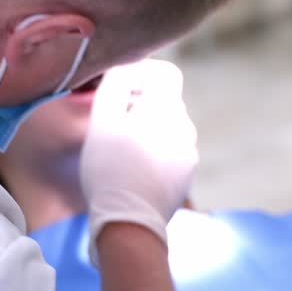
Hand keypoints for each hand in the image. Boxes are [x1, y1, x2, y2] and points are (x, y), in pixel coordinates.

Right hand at [80, 59, 196, 264]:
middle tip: (113, 124)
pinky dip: (154, 150)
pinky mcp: (185, 174)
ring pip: (167, 125)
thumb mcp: (103, 121)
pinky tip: (133, 169)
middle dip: (140, 104)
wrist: (129, 223)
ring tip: (121, 150)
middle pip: (165, 100)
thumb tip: (127, 67)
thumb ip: (115, 84)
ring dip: (147, 128)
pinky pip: (170, 149)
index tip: (121, 91)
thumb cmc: (110, 170)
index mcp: (167, 110)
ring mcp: (188, 153)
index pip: (166, 72)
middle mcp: (185, 127)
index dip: (143, 74)